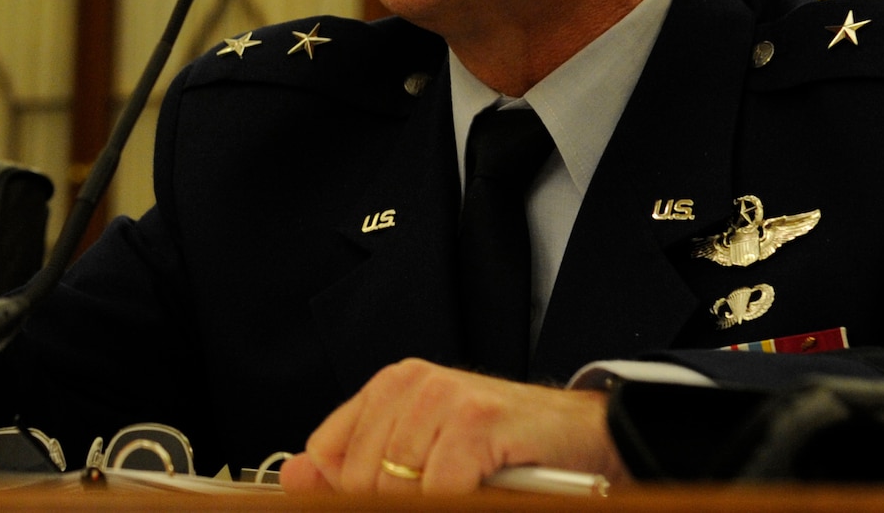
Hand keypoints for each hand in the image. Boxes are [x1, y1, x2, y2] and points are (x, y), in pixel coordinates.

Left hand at [277, 358, 627, 494]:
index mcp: (390, 387)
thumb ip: (359, 463)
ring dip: (426, 503)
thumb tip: (296, 476)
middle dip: (387, 503)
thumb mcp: (425, 451)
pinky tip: (482, 493)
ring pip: (395, 486)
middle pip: (359, 477)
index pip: (328, 451)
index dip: (341, 493)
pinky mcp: (476, 421)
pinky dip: (455, 501)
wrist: (587, 436)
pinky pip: (440, 489)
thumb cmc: (506, 447)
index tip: (361, 505)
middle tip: (435, 496)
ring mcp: (443, 398)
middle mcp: (411, 384)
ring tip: (460, 493)